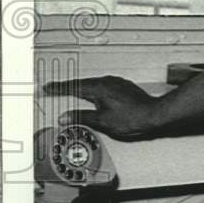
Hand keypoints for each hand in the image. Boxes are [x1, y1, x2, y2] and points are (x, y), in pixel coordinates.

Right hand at [43, 76, 160, 139]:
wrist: (155, 114)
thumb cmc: (133, 117)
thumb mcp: (103, 121)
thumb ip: (82, 117)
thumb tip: (66, 117)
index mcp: (100, 88)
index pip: (74, 86)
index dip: (59, 88)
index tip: (48, 87)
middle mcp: (108, 82)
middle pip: (82, 83)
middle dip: (67, 87)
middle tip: (54, 89)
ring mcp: (117, 83)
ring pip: (93, 84)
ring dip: (81, 87)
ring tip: (70, 91)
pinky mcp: (123, 87)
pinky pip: (103, 86)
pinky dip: (93, 89)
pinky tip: (93, 95)